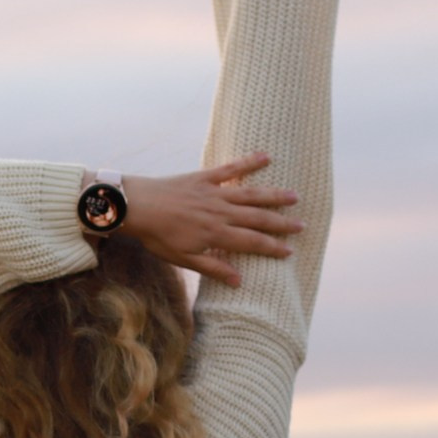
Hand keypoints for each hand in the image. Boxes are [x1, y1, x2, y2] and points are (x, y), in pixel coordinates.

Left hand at [115, 153, 300, 286]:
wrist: (136, 206)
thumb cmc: (156, 236)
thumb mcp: (182, 259)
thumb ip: (212, 268)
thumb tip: (239, 280)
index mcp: (216, 234)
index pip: (251, 243)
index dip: (272, 247)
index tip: (290, 251)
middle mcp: (220, 213)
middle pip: (257, 219)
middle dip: (281, 224)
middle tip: (302, 226)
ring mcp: (214, 193)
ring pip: (250, 194)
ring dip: (274, 196)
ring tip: (294, 197)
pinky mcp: (204, 177)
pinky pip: (231, 168)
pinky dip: (249, 162)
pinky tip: (266, 157)